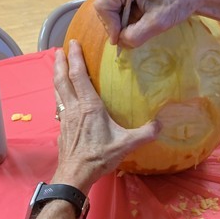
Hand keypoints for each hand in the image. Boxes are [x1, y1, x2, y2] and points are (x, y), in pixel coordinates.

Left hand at [51, 40, 160, 192]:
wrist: (75, 175)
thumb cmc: (99, 158)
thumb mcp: (126, 144)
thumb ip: (145, 133)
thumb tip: (162, 124)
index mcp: (89, 107)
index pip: (79, 76)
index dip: (75, 58)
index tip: (73, 43)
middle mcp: (74, 108)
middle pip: (62, 79)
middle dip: (61, 62)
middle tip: (61, 48)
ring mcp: (65, 118)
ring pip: (58, 91)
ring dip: (57, 76)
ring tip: (57, 65)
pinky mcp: (62, 128)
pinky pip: (59, 105)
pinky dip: (59, 94)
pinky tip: (62, 97)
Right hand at [94, 0, 198, 48]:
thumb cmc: (178, 4)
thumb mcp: (157, 23)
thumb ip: (135, 35)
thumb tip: (120, 42)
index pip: (103, 6)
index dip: (110, 26)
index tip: (121, 40)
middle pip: (106, 7)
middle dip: (117, 25)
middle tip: (130, 37)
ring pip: (112, 8)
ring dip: (123, 22)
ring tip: (140, 28)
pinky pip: (120, 5)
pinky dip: (128, 17)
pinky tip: (142, 21)